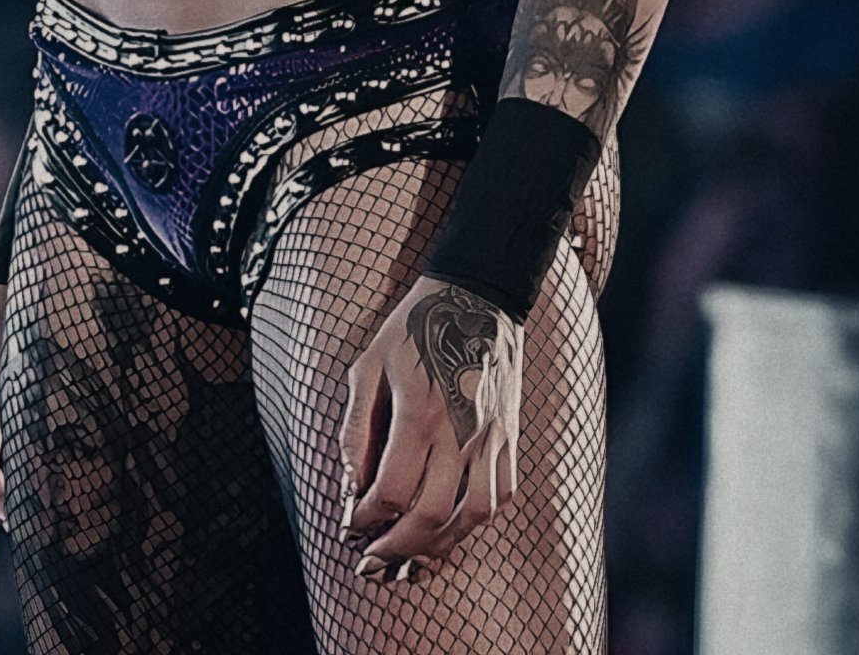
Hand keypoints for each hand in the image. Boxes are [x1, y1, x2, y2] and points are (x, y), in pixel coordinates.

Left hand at [338, 274, 522, 582]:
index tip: (349, 525)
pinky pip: (498, 497)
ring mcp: (491, 437)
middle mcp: (461, 430)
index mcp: (420, 410)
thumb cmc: (415, 328)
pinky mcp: (509, 438)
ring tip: (408, 560)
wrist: (478, 296)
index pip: (391, 490)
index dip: (365, 519)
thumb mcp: (369, 366)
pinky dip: (472, 524)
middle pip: (430, 516)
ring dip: (436, 548)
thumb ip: (356, 429)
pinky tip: (447, 530)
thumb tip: (348, 486)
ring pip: (471, 517)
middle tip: (371, 561)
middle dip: (396, 549)